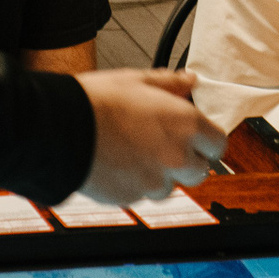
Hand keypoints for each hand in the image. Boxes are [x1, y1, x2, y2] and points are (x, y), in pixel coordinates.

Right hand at [76, 69, 226, 205]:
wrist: (60, 129)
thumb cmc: (95, 101)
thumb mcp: (136, 80)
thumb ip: (170, 84)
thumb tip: (189, 81)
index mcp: (184, 125)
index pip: (218, 144)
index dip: (208, 139)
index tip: (197, 136)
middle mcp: (175, 157)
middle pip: (200, 171)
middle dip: (188, 160)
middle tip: (165, 145)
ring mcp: (153, 181)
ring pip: (170, 186)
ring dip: (161, 174)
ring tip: (136, 153)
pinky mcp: (131, 197)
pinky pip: (142, 194)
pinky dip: (136, 184)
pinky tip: (119, 164)